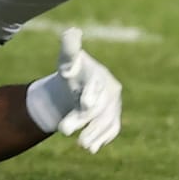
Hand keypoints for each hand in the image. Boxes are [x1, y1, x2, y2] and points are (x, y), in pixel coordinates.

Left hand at [24, 27, 121, 151]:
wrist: (78, 88)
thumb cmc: (72, 71)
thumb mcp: (67, 59)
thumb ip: (69, 47)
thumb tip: (71, 31)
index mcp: (98, 74)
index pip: (96, 83)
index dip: (91, 93)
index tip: (83, 103)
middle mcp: (110, 89)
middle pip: (99, 106)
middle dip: (82, 118)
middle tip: (63, 129)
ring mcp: (114, 105)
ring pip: (106, 121)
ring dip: (94, 133)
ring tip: (80, 145)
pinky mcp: (114, 118)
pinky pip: (112, 129)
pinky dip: (102, 138)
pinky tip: (91, 148)